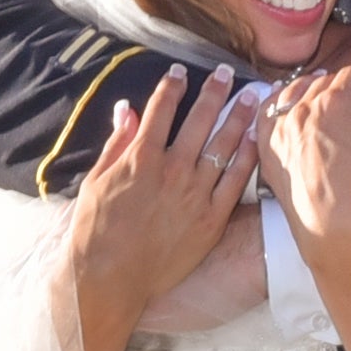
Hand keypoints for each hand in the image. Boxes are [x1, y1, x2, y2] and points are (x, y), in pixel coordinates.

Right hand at [67, 69, 264, 328]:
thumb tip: (126, 110)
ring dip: (238, 116)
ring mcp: (195, 196)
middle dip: (215, 91)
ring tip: (251, 95)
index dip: (172, 86)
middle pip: (199, 120)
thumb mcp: (96, 181)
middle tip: (227, 73)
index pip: (160, 110)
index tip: (181, 72)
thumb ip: (116, 143)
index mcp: (141, 159)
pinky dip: (247, 158)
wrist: (110, 278)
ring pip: (223, 146)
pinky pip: (235, 182)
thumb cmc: (95, 231)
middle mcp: (172, 171)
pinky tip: (255, 139)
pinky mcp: (211, 220)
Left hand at [266, 65, 350, 269]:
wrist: (333, 225)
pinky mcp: (267, 149)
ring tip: (319, 86)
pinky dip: (276, 102)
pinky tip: (283, 103)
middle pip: (322, 82)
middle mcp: (302, 109)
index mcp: (334, 102)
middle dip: (341, 79)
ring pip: (292, 93)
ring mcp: (280, 128)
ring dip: (308, 85)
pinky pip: (266, 113)